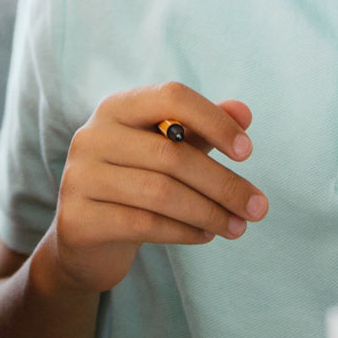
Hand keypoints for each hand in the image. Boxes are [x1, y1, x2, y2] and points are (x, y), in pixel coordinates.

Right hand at [39, 84, 263, 294]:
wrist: (85, 239)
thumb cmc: (134, 184)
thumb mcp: (167, 152)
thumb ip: (201, 130)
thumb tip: (244, 111)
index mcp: (116, 108)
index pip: (170, 97)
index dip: (213, 120)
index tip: (247, 151)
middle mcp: (92, 136)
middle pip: (172, 155)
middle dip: (224, 184)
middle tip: (258, 208)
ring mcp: (80, 177)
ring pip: (161, 193)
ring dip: (210, 213)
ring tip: (238, 227)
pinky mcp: (78, 219)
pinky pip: (144, 224)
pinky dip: (184, 232)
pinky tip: (205, 236)